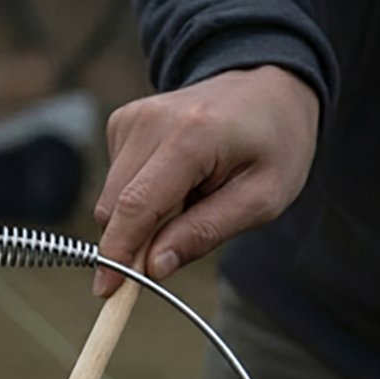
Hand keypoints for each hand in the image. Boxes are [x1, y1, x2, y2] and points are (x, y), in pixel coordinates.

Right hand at [92, 66, 320, 295]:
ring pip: (110, 200)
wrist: (268, 86)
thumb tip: (153, 267)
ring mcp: (133, 118)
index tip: (106, 291)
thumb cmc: (273, 143)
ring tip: (188, 196)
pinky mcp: (123, 123)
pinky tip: (174, 178)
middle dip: (135, 240)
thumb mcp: (262, 198)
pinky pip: (114, 183)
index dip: (117, 254)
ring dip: (142, 216)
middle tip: (179, 239)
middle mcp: (152, 121)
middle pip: (115, 208)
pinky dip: (138, 194)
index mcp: (192, 136)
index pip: (136, 206)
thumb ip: (206, 232)